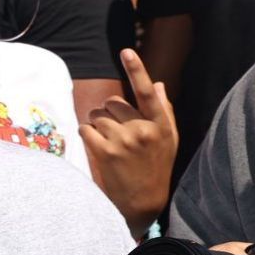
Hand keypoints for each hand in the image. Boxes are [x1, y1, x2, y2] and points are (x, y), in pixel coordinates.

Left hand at [81, 48, 177, 238]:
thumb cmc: (156, 168)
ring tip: (108, 142)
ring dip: (97, 124)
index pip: (147, 93)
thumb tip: (158, 84)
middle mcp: (142, 130)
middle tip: (116, 131)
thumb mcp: (168, 140)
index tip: (126, 51)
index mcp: (160, 124)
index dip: (137, 70)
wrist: (142, 203)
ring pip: (96, 116)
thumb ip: (164, 111)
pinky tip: (97, 147)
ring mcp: (123, 141)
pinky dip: (87, 135)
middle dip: (109, 112)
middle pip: (112, 102)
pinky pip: (85, 129)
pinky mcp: (104, 153)